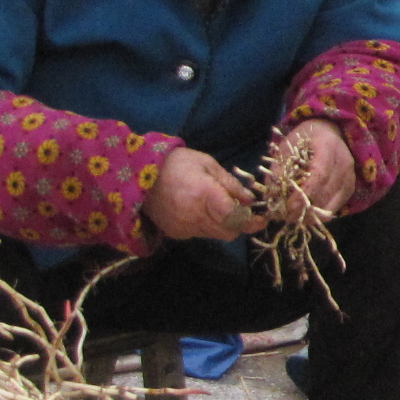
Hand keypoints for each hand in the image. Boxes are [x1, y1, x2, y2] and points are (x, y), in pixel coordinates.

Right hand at [144, 147, 259, 241]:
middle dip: (241, 224)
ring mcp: (184, 227)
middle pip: (229, 232)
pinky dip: (208, 226)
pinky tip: (202, 210)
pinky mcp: (175, 234)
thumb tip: (250, 200)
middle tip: (245, 213)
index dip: (251, 220)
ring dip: (224, 225)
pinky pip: (201, 234)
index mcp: (204, 194)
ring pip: (216, 235)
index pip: (234, 217)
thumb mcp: (207, 164)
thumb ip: (230, 184)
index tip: (262, 218)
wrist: (137, 175)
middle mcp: (195, 216)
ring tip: (221, 207)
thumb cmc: (176, 163)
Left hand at [269, 119, 354, 222]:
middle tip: (286, 217)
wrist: (330, 132)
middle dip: (306, 208)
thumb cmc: (305, 139)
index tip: (288, 206)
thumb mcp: (288, 146)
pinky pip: (337, 206)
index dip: (304, 193)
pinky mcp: (350, 187)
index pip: (319, 174)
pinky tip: (307, 216)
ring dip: (313, 215)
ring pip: (333, 203)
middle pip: (326, 191)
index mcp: (327, 146)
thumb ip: (279, 168)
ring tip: (295, 218)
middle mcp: (343, 161)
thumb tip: (271, 195)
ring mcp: (350, 175)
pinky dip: (321, 214)